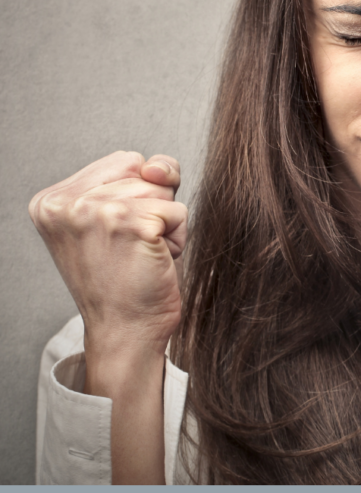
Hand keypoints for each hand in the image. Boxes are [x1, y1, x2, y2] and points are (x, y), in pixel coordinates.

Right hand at [29, 151, 187, 357]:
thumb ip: (141, 176)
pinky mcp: (132, 223)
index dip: (137, 196)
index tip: (116, 237)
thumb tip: (157, 167)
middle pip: (142, 170)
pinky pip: (177, 211)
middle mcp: (65, 203)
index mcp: (51, 200)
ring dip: (164, 225)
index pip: (123, 161)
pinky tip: (153, 261)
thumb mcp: (118, 216)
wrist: (125, 331)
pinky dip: (177, 237)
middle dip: (151, 207)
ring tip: (139, 255)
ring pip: (162, 190)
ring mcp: (97, 211)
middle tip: (129, 248)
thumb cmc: (124, 278)